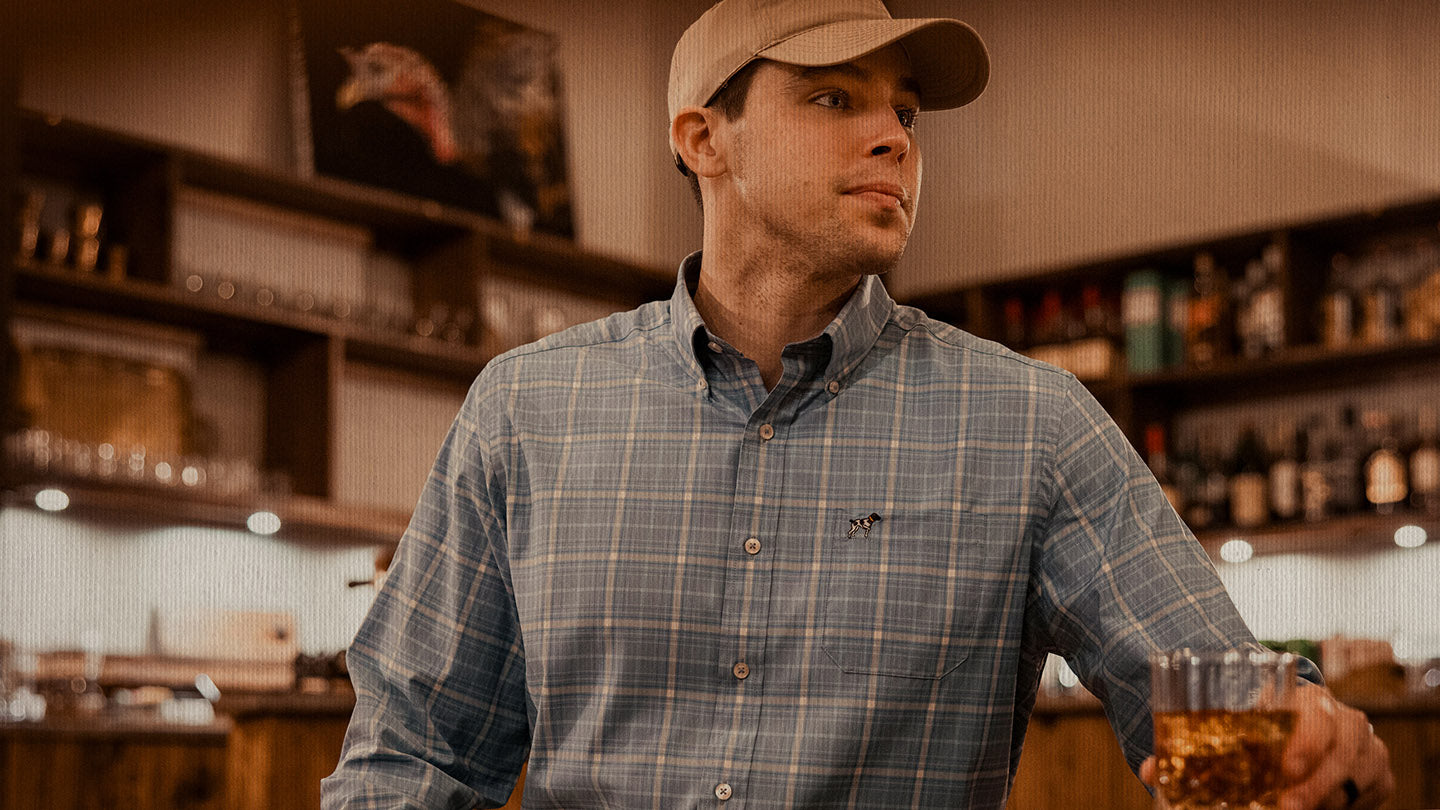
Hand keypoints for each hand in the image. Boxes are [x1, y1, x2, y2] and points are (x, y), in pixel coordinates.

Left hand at [1138, 684, 1393, 809]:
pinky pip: (1375, 791)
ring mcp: (1365, 745)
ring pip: (1363, 770)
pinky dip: (1352, 804)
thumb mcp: (1234, 736)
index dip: (1308, 741)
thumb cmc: (1260, 733)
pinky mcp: (1377, 773)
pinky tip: (1325, 809)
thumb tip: (1150, 770)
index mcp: (1306, 699)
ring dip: (1331, 796)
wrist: (1298, 735)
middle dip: (1319, 781)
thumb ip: (1196, 753)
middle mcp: (1343, 718)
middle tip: (1289, 806)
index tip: (1286, 770)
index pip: (1317, 711)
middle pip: (1347, 744)